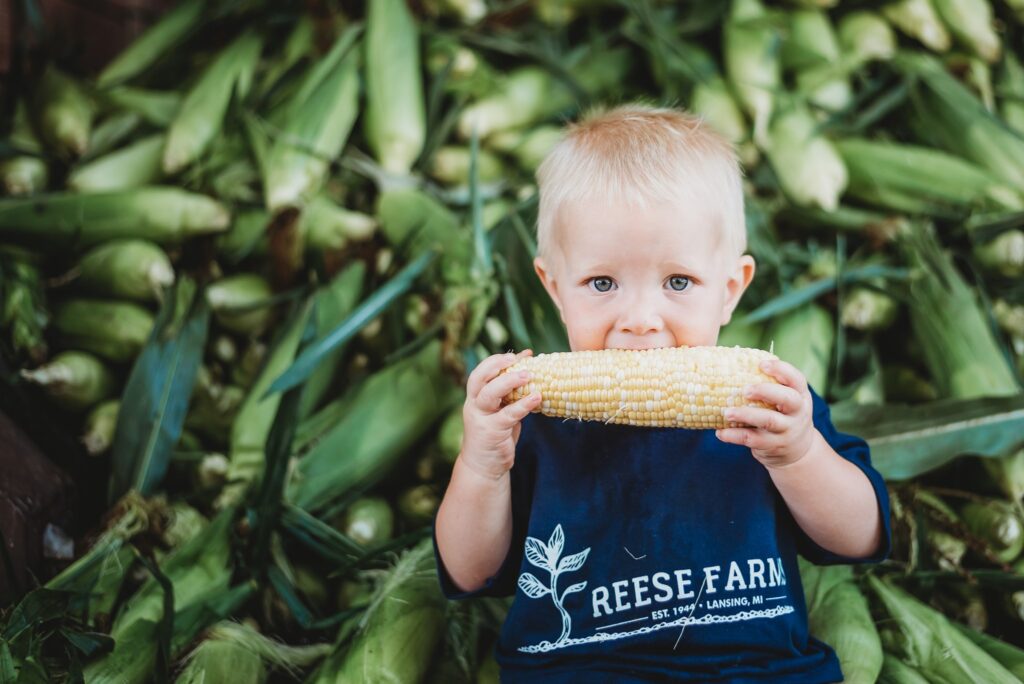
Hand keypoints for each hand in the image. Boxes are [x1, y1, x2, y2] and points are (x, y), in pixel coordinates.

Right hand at [459, 349, 541, 479]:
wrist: (483, 465)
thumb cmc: (495, 432)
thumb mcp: (499, 409)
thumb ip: (508, 391)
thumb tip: (528, 364)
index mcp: (475, 397)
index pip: (479, 373)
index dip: (496, 361)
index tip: (517, 355)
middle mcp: (474, 405)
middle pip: (480, 379)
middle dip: (498, 366)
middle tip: (519, 361)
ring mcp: (481, 418)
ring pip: (490, 394)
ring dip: (509, 382)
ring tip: (529, 375)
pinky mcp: (492, 432)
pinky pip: (508, 415)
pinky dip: (523, 405)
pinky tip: (537, 398)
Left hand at [714, 359, 817, 468]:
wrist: (798, 450)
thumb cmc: (782, 413)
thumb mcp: (785, 399)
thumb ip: (769, 384)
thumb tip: (730, 363)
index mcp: (800, 394)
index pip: (797, 379)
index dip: (781, 370)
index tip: (761, 364)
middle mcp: (798, 412)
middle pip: (788, 399)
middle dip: (766, 392)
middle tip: (745, 390)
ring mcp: (787, 430)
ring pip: (769, 421)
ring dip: (746, 415)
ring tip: (726, 412)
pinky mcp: (773, 446)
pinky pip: (753, 440)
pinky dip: (734, 436)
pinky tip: (720, 432)